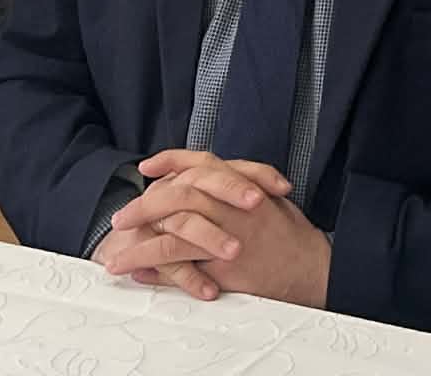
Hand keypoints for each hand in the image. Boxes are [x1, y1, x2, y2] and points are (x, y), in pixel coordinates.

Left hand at [102, 151, 327, 306]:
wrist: (314, 267)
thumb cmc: (293, 236)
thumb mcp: (271, 200)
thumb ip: (240, 189)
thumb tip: (207, 187)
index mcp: (244, 185)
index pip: (203, 162)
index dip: (172, 160)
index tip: (148, 167)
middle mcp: (234, 204)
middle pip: (180, 193)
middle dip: (145, 204)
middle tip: (122, 216)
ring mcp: (229, 232)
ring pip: (174, 228)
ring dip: (140, 240)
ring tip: (117, 253)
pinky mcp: (224, 263)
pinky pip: (180, 261)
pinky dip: (154, 265)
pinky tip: (136, 269)